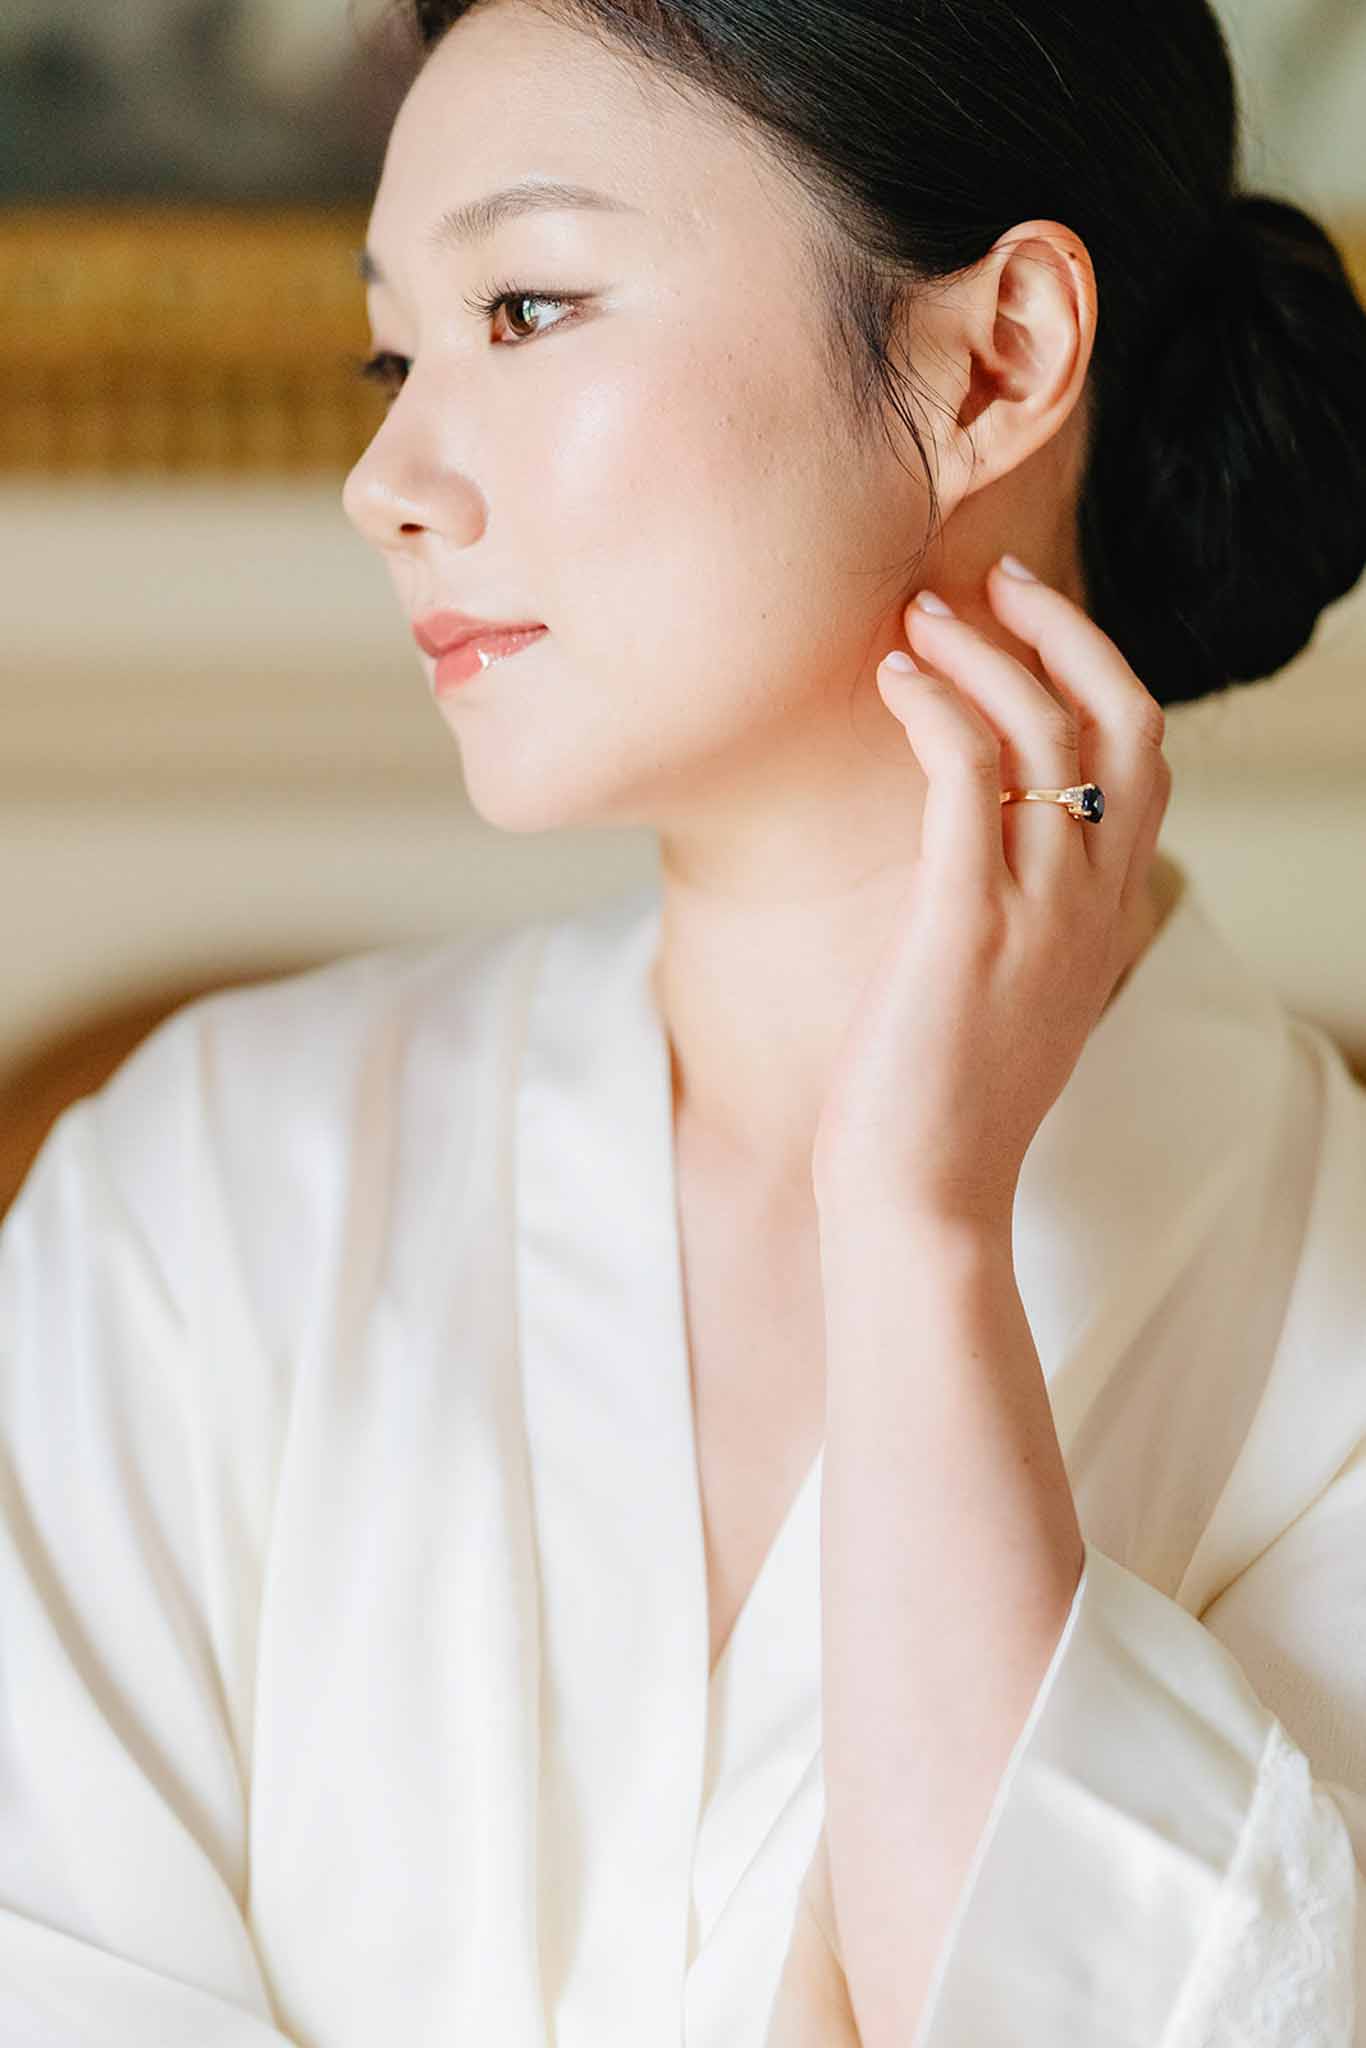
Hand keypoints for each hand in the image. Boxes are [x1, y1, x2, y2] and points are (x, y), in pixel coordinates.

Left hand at [810, 557, 1171, 1226]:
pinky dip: (938, 706)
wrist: (922, 1201)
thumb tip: (964, 853)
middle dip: (1062, 630)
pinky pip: (970, 775)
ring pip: (1048, 731)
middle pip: (1124, 720)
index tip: (1025, 617)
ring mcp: (1039, 912)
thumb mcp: (1001, 992)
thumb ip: (1009, 916)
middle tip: (986, 578)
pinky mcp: (968, 923)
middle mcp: (1092, 903)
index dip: (1093, 668)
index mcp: (1104, 916)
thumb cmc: (938, 1103)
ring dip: (984, 651)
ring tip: (913, 613)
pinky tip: (892, 677)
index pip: (1141, 758)